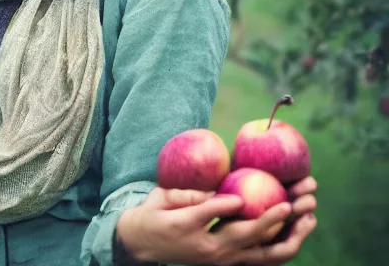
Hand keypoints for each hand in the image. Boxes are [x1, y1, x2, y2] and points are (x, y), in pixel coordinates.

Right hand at [116, 183, 315, 264]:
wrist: (144, 246)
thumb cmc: (152, 216)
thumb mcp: (162, 200)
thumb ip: (190, 197)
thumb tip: (220, 195)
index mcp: (190, 228)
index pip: (213, 216)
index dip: (230, 207)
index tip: (246, 196)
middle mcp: (213, 251)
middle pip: (251, 237)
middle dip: (279, 218)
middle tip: (298, 200)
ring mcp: (225, 260)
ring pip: (266, 255)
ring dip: (292, 236)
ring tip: (310, 214)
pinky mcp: (231, 261)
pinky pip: (265, 258)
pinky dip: (285, 244)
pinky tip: (299, 228)